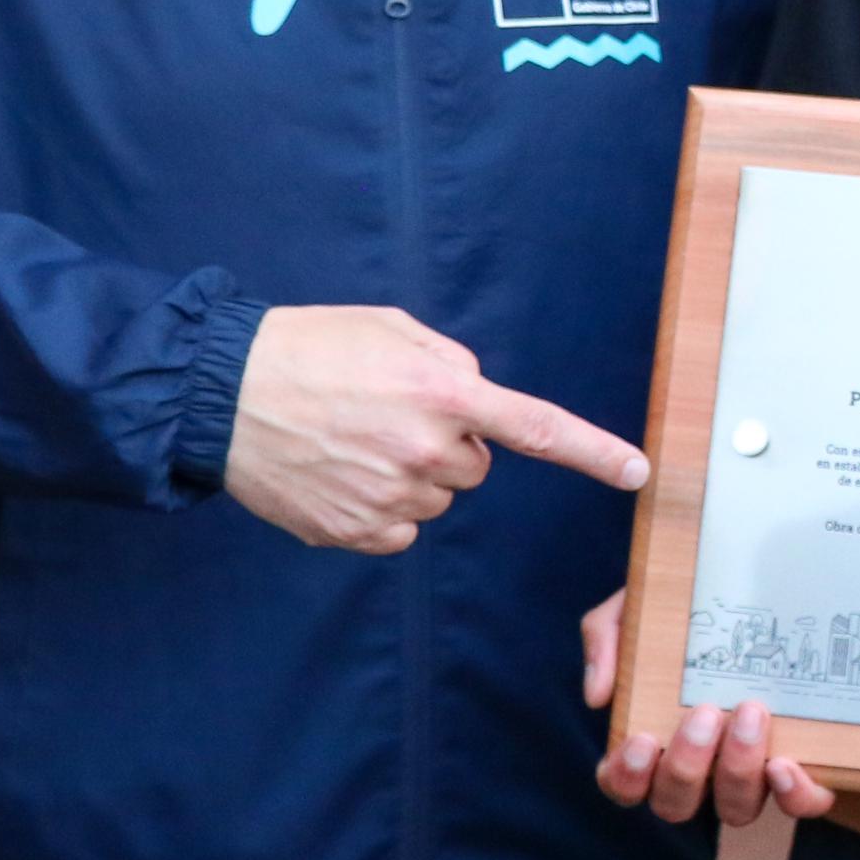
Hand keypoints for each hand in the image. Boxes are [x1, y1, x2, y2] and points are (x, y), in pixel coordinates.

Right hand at [218, 305, 648, 554]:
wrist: (221, 392)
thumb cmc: (308, 348)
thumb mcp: (390, 327)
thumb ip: (450, 362)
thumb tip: (479, 397)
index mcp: (442, 391)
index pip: (536, 427)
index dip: (593, 452)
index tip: (639, 473)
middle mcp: (425, 449)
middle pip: (475, 467)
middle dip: (446, 444)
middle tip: (386, 415)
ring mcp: (390, 496)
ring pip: (436, 498)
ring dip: (410, 474)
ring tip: (351, 439)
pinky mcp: (356, 531)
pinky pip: (400, 529)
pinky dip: (379, 507)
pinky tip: (338, 473)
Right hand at [585, 589, 832, 828]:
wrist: (768, 584)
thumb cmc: (688, 609)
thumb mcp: (638, 608)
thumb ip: (607, 638)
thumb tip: (598, 696)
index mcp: (653, 743)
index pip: (624, 784)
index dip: (626, 777)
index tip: (641, 740)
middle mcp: (698, 769)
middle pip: (676, 803)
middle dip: (686, 766)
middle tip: (704, 714)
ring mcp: (749, 773)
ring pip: (735, 809)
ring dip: (737, 769)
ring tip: (749, 712)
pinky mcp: (801, 769)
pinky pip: (800, 805)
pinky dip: (793, 796)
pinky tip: (785, 764)